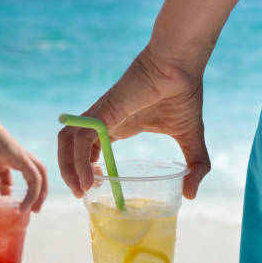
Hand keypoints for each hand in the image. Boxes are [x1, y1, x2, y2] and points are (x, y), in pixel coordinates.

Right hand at [0, 116, 47, 217]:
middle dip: (34, 193)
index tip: (4, 200)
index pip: (7, 173)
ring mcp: (19, 156)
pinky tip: (24, 207)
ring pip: (40, 176)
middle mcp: (11, 156)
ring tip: (35, 210)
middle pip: (30, 174)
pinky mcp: (23, 158)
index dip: (8, 188)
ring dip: (41, 194)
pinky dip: (34, 194)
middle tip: (31, 210)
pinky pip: (36, 179)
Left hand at [58, 46, 209, 199]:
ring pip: (67, 142)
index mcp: (115, 125)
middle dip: (69, 172)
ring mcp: (99, 115)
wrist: (181, 67)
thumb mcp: (190, 138)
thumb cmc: (184, 95)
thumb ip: (194, 166)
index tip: (96, 186)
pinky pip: (80, 139)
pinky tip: (88, 180)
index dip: (85, 167)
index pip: (88, 147)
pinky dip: (78, 161)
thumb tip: (192, 195)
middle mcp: (102, 120)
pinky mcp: (101, 112)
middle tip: (81, 194)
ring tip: (80, 191)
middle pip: (69, 145)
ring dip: (67, 168)